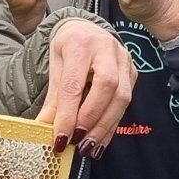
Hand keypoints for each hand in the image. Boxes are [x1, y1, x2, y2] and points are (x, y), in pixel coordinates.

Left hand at [37, 19, 135, 158]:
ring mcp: (124, 59)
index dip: (68, 114)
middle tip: (77, 143)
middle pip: (106, 87)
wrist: (86, 30)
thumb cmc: (67, 48)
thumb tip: (44, 129)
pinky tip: (99, 141)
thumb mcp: (54, 66)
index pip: (75, 83)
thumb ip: (53, 98)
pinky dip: (111, 125)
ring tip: (87, 148)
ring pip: (121, 97)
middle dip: (91, 119)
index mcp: (80, 43)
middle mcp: (107, 48)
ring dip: (103, 127)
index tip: (60, 139)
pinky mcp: (133, 72)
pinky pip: (126, 103)